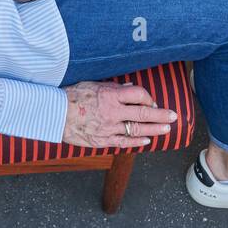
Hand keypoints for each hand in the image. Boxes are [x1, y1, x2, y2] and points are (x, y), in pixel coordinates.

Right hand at [61, 81, 177, 148]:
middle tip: (173, 116)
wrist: (54, 114)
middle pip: (143, 113)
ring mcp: (108, 128)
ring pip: (136, 130)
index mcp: (110, 95)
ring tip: (166, 129)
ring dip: (154, 129)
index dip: (148, 97)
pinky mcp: (102, 140)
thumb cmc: (72, 96)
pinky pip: (123, 142)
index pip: (138, 94)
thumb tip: (131, 87)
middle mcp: (112, 112)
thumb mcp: (93, 85)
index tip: (152, 101)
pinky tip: (147, 140)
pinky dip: (136, 142)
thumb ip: (113, 87)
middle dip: (160, 115)